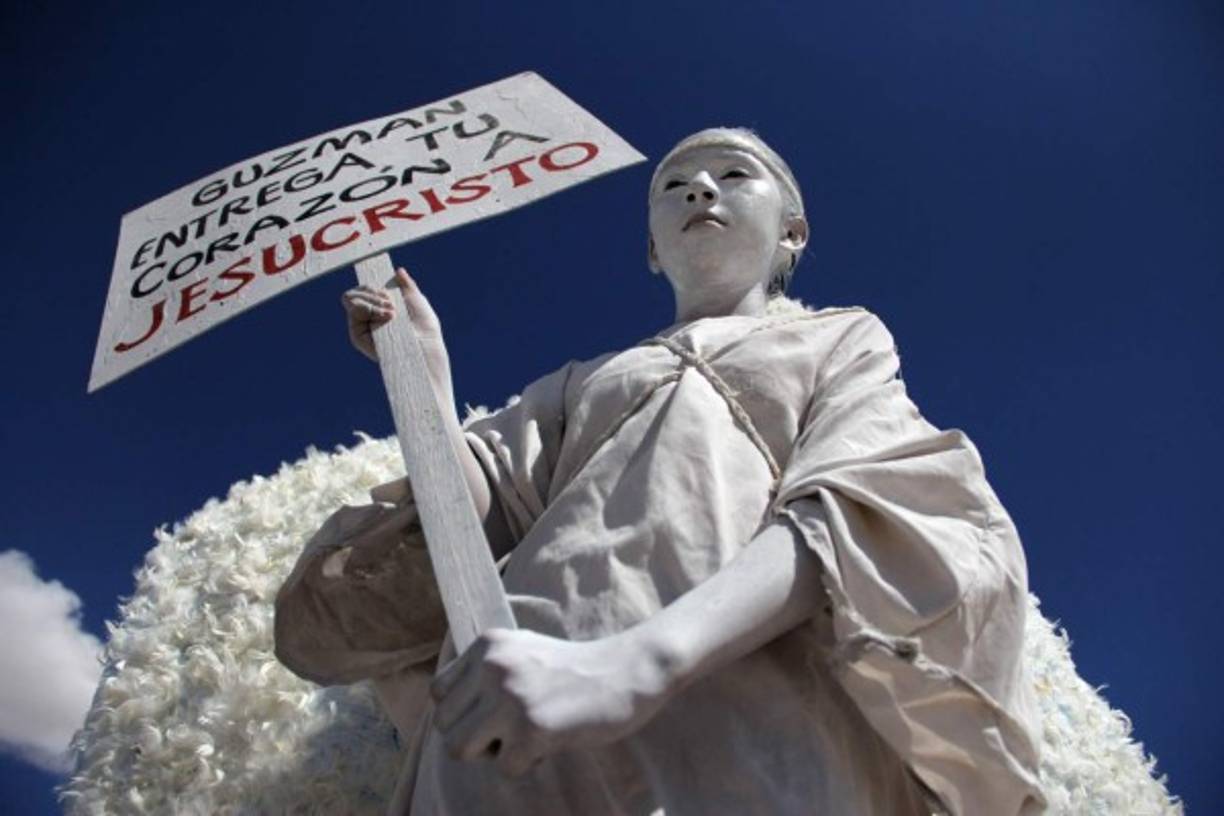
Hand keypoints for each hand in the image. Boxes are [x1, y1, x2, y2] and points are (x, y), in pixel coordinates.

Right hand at [341, 267, 451, 394]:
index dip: (372, 286)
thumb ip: (406, 285)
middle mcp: (368, 318)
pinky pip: (353, 312)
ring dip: (372, 300)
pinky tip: (385, 316)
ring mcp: (362, 327)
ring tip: (391, 312)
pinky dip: (369, 308)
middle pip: (354, 292)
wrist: (426, 346)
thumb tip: (399, 271)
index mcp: (380, 308)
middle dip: (373, 292)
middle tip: (391, 303)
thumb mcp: (416, 300)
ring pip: (351, 298)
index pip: (365, 290)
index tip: (386, 290)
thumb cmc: (425, 328)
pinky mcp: (358, 337)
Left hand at [430, 628, 673, 776]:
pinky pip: (504, 768)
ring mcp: (511, 698)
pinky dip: (527, 764)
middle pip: (445, 726)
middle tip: (512, 730)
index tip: (492, 713)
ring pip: (460, 749)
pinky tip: (551, 742)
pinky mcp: (532, 728)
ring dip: (493, 753)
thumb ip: (485, 672)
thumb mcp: (522, 651)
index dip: (462, 713)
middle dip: (475, 738)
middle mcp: (493, 667)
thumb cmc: (575, 669)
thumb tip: (448, 713)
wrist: (627, 671)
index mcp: (488, 645)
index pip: (437, 694)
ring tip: (525, 738)